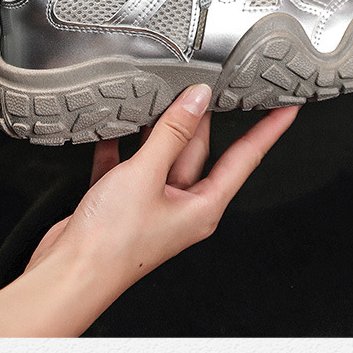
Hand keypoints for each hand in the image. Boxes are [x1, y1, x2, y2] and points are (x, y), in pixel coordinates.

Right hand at [27, 84, 299, 293]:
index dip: (267, 131)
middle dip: (197, 116)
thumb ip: (172, 133)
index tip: (286, 108)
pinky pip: (126, 163)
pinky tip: (114, 123)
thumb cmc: (111, 243)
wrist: (66, 274)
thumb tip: (197, 99)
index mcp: (202, 207)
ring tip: (158, 90)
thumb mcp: (146, 175)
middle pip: (197, 149)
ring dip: (157, 127)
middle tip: (203, 78)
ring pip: (162, 153)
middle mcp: (181, 206)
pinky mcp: (121, 203)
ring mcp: (151, 204)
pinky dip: (121, 143)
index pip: (245, 159)